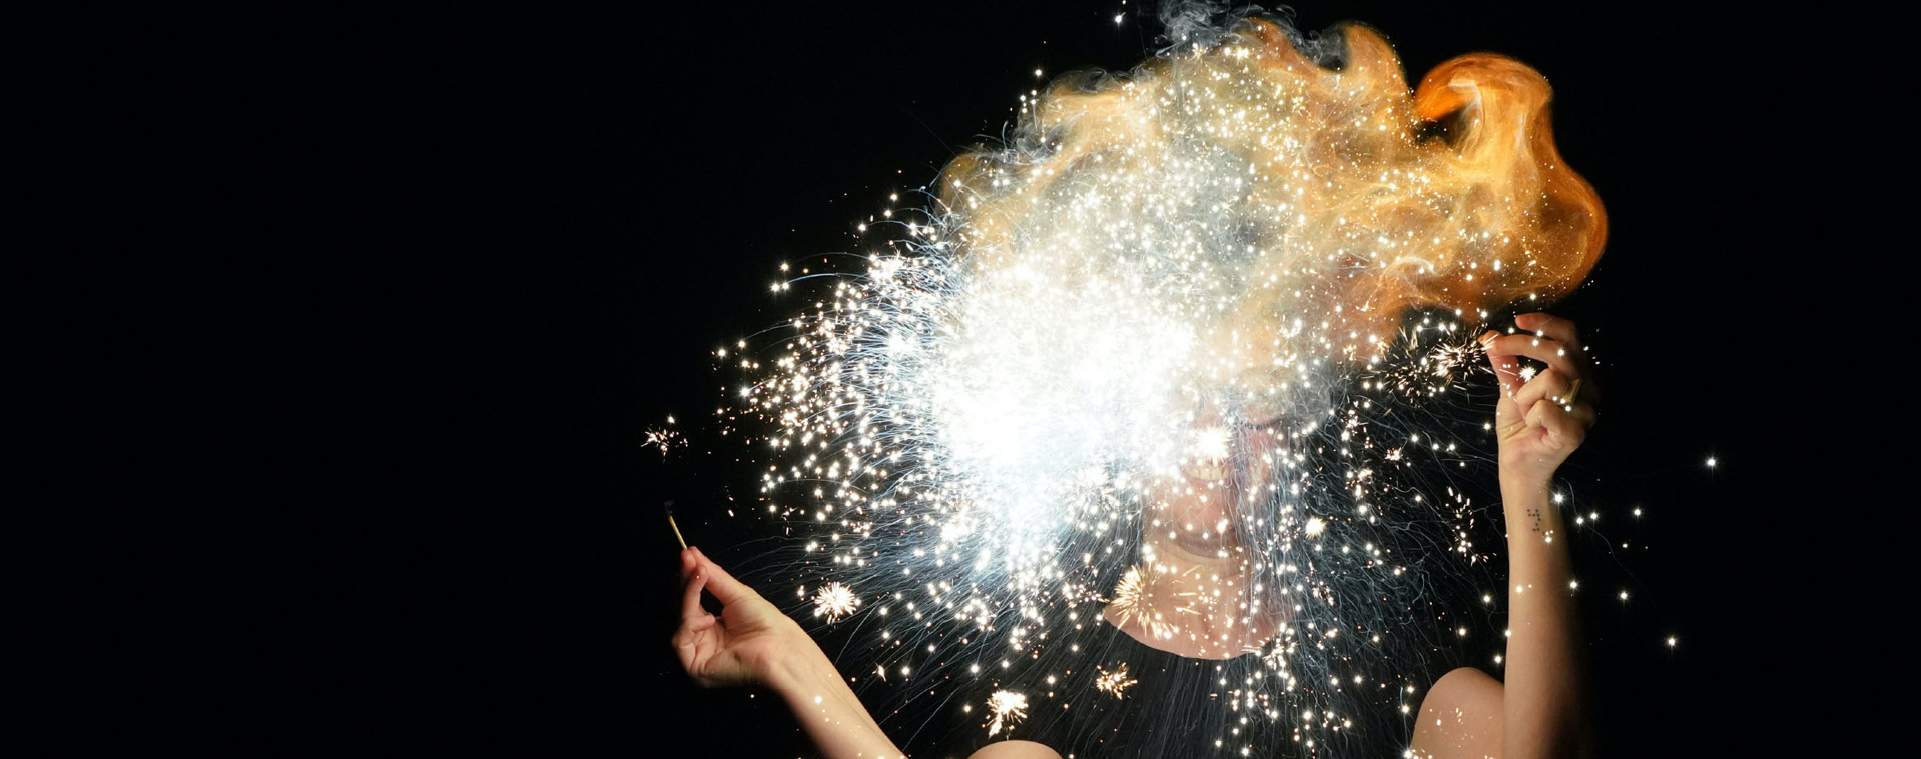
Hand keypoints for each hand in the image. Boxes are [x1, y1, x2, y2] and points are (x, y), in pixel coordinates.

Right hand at [673, 546, 808, 688]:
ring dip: (688, 596)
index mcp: (711, 627)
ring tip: (699, 576)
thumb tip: (692, 554)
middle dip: (685, 583)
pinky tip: (707, 616)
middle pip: (681, 609)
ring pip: (679, 621)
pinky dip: (690, 622)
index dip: (688, 579)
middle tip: (688, 561)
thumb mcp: (735, 593)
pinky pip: (681, 639)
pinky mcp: (695, 667)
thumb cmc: (767, 625)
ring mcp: (698, 654)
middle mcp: (702, 641)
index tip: (687, 555)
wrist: (780, 648)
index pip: (690, 601)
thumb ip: (711, 575)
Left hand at [1480, 313, 1597, 483]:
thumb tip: (1490, 335)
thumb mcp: (1510, 389)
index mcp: (1579, 376)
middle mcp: (1589, 391)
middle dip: (1521, 345)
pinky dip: (1529, 415)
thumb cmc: (1519, 427)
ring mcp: (1586, 413)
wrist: (1517, 464)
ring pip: (1550, 379)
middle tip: (1496, 347)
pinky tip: (1534, 428)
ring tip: (1526, 412)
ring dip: (1525, 394)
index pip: (1571, 338)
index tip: (1518, 320)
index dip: (1547, 323)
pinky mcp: (1575, 434)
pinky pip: (1545, 408)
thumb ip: (1506, 363)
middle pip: (1560, 351)